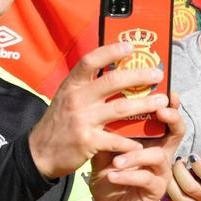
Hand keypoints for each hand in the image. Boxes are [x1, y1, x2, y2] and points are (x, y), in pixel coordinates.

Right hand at [29, 42, 172, 179]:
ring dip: (144, 104)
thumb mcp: (66, 98)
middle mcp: (77, 99)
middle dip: (139, 76)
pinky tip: (142, 143)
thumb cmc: (59, 123)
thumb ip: (86, 86)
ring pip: (121, 108)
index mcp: (72, 85)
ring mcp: (82, 120)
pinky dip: (131, 142)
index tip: (130, 46)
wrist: (39, 153)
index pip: (90, 61)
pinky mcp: (87, 141)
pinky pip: (116, 139)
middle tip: (157, 75)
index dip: (110, 51)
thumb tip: (114, 71)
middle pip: (113, 81)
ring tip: (161, 102)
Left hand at [90, 92, 185, 200]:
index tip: (164, 87)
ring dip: (136, 155)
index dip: (167, 101)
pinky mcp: (156, 190)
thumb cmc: (109, 174)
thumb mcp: (104, 150)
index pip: (163, 114)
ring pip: (158, 156)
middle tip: (161, 111)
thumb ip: (106, 131)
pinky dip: (128, 176)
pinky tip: (113, 175)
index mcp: (149, 137)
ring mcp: (160, 171)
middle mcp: (160, 151)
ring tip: (117, 160)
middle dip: (172, 118)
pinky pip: (146, 178)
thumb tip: (100, 104)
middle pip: (177, 130)